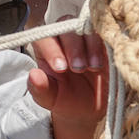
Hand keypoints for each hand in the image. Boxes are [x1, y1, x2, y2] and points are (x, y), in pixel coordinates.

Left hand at [28, 20, 107, 138]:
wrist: (86, 111)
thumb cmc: (63, 101)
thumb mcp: (50, 100)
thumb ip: (40, 90)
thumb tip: (34, 75)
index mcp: (45, 49)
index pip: (42, 35)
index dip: (50, 47)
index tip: (59, 69)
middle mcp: (62, 41)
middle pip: (64, 27)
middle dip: (70, 46)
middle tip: (76, 69)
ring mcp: (83, 41)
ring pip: (85, 29)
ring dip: (88, 46)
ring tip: (90, 69)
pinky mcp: (103, 45)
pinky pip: (104, 36)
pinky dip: (104, 46)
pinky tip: (103, 63)